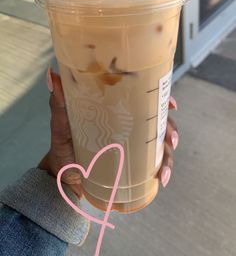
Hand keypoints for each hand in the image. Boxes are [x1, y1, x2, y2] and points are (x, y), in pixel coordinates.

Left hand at [39, 68, 178, 195]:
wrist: (61, 176)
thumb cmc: (63, 145)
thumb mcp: (61, 124)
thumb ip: (59, 102)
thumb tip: (52, 75)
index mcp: (119, 112)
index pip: (145, 100)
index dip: (163, 99)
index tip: (171, 104)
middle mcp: (131, 128)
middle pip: (160, 123)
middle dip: (171, 130)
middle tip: (170, 139)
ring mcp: (134, 148)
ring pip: (161, 146)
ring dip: (169, 156)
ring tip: (164, 169)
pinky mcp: (134, 167)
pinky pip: (154, 168)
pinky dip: (162, 172)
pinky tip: (161, 180)